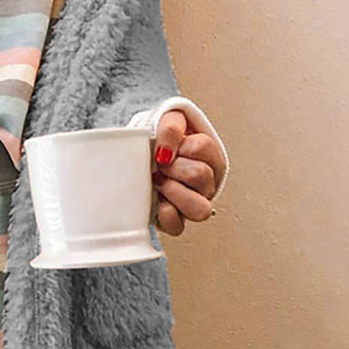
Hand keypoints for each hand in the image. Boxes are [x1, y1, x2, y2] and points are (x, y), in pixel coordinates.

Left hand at [150, 110, 225, 235]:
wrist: (138, 157)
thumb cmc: (158, 140)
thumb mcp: (168, 121)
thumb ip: (171, 126)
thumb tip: (166, 151)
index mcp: (209, 156)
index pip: (203, 147)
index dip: (181, 145)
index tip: (166, 146)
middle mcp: (207, 182)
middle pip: (200, 176)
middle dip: (174, 167)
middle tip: (160, 165)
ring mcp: (194, 202)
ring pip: (200, 208)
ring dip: (175, 192)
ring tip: (160, 182)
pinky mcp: (177, 220)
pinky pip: (178, 227)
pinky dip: (166, 215)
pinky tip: (158, 201)